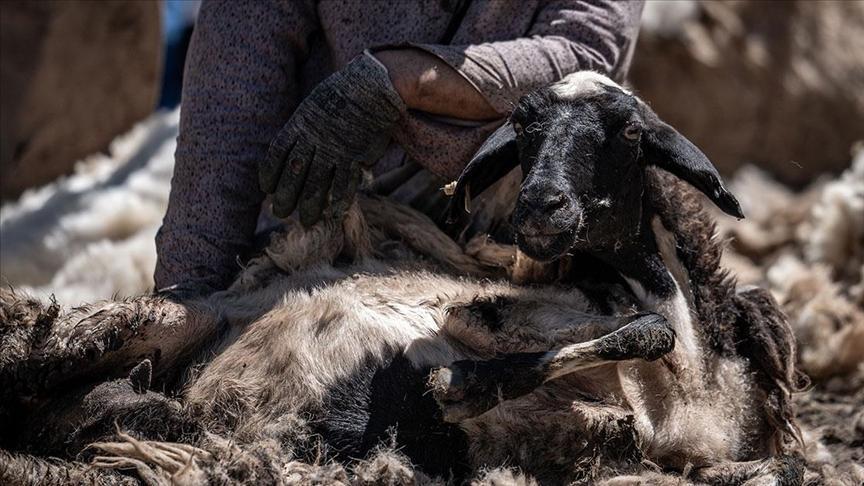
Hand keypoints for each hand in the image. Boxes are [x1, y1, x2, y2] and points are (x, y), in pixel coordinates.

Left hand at [260, 53, 405, 225]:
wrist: (370, 86)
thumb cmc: (342, 92)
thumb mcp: (314, 104)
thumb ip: (305, 126)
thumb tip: (297, 145)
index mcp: (299, 125)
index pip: (277, 154)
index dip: (270, 174)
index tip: (266, 189)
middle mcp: (313, 140)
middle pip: (294, 174)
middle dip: (285, 196)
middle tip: (279, 213)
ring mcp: (333, 150)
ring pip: (317, 184)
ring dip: (310, 205)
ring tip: (306, 221)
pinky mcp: (353, 156)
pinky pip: (344, 183)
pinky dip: (339, 200)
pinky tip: (334, 213)